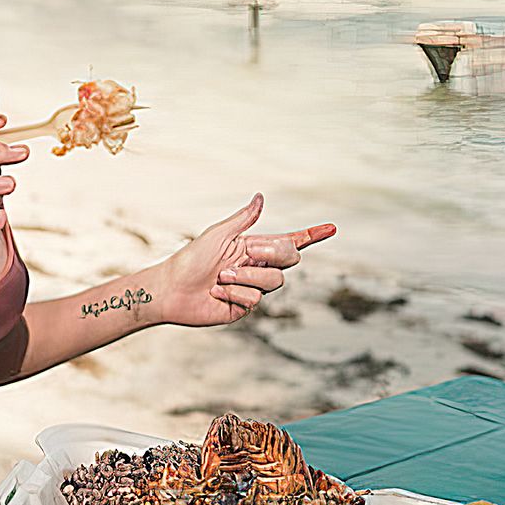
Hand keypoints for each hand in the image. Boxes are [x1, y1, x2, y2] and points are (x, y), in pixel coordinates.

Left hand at [150, 194, 335, 327]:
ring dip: (245, 276)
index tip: (332, 228)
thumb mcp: (217, 234)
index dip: (311, 236)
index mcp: (253, 247)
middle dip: (271, 253)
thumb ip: (243, 219)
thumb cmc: (190, 259)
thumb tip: (261, 197)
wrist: (172, 290)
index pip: (289, 242)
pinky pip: (255, 299)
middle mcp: (257, 267)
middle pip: (289, 260)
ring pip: (274, 281)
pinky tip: (217, 293)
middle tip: (247, 252)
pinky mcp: (245, 307)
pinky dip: (235, 293)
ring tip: (220, 277)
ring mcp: (253, 288)